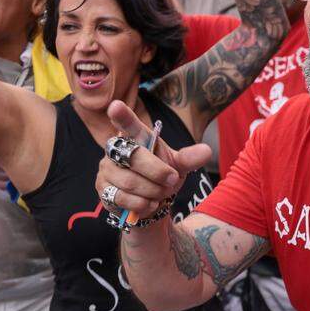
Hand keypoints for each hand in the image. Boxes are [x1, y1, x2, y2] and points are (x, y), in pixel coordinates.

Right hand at [94, 100, 211, 218]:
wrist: (152, 203)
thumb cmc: (162, 176)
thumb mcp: (178, 166)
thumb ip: (189, 158)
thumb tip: (207, 151)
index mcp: (135, 138)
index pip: (128, 125)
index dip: (122, 116)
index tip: (115, 106)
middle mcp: (116, 150)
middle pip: (135, 158)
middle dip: (158, 173)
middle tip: (172, 180)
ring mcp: (106, 169)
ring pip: (130, 182)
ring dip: (153, 191)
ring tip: (160, 193)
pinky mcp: (103, 189)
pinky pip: (124, 198)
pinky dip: (143, 204)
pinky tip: (149, 203)